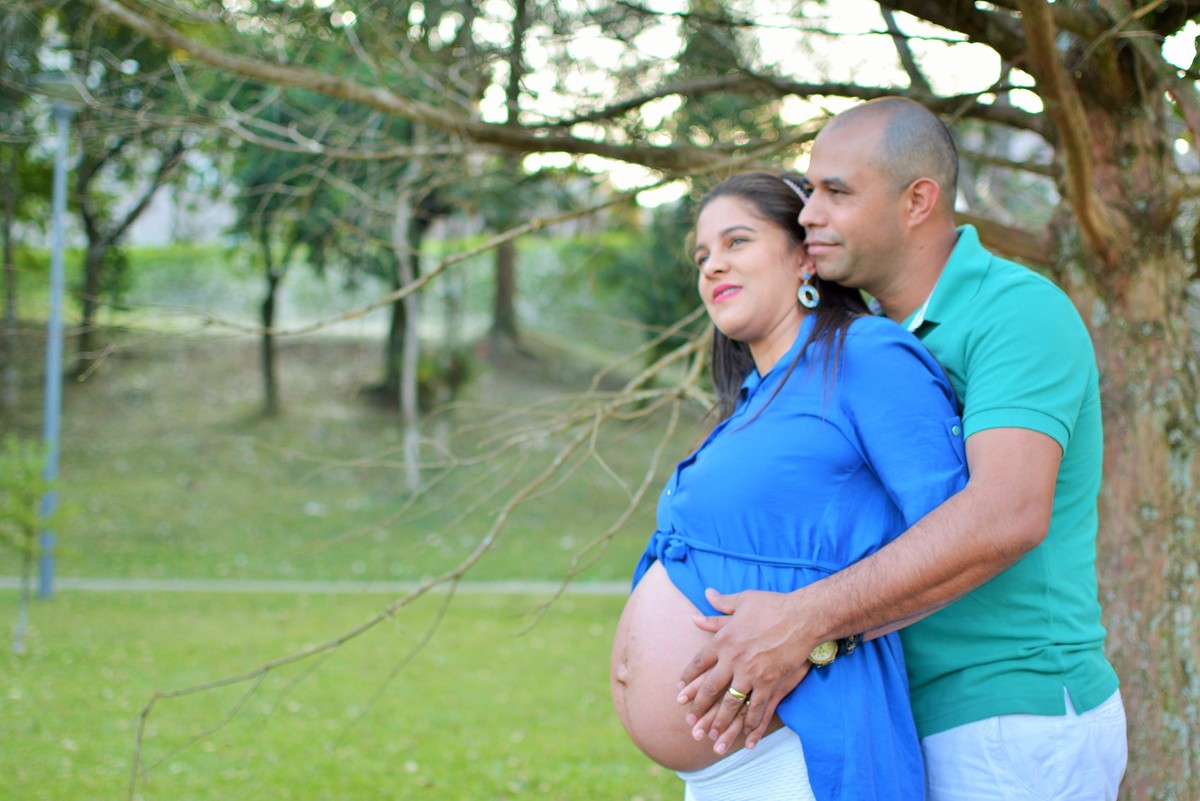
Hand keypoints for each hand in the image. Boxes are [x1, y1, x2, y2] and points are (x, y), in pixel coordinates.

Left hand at [676, 587, 815, 753]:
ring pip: (731, 703)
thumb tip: (706, 594)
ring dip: (721, 721)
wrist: (802, 616)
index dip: (688, 678)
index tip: (680, 690)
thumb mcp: (744, 600)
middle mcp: (733, 659)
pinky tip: (745, 734)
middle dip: (699, 706)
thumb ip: (723, 604)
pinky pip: (757, 707)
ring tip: (712, 736)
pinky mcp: (770, 682)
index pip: (699, 662)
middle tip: (690, 720)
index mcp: (723, 640)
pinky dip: (750, 723)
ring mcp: (751, 673)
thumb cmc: (773, 605)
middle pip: (711, 687)